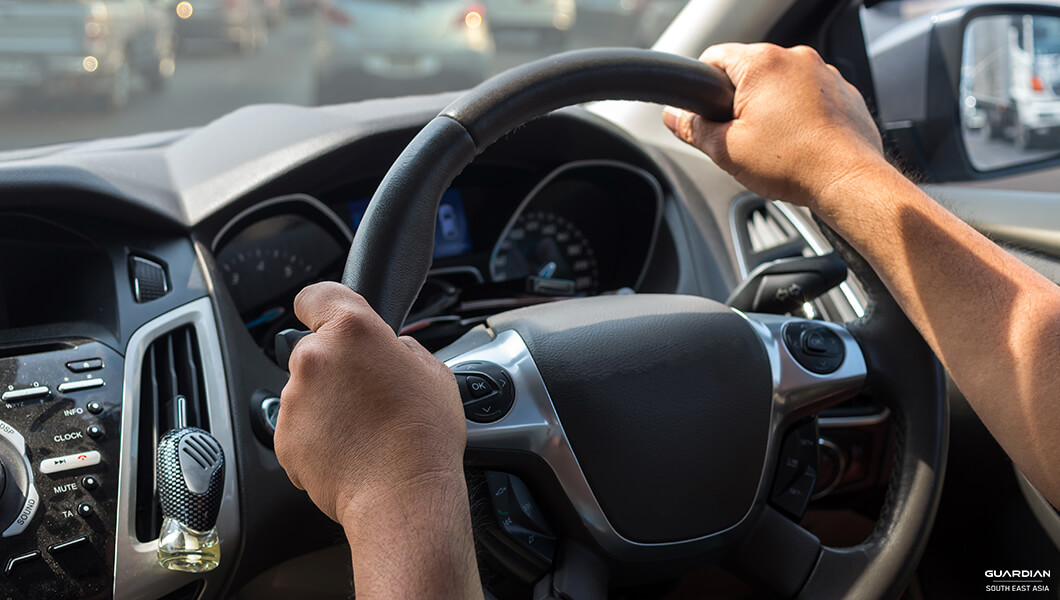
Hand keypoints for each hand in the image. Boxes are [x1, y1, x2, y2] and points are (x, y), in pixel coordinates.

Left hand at [273, 282, 466, 524]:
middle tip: (369, 393)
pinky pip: (298, 425)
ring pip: (306, 389)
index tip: (325, 316)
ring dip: (327, 402)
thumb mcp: (434, 372)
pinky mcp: (284, 436)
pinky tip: (349, 448)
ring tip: (363, 428)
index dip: (321, 306)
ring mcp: (294, 398)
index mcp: (353, 330)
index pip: (316, 295)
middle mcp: (315, 358)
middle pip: (314, 348)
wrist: (402, 495)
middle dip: (336, 366)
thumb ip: (402, 349)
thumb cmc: (424, 437)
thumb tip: (391, 351)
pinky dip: (317, 434)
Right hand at [663, 43, 887, 208]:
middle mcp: (796, 58)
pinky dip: (801, 113)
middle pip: (750, 71)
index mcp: (762, 63)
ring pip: (781, 84)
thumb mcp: (727, 150)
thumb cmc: (794, 164)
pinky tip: (799, 142)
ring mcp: (824, 72)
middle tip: (741, 137)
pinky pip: (810, 95)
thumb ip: (694, 128)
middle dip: (740, 101)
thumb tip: (674, 117)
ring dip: (772, 107)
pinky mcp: (844, 90)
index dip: (703, 86)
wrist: (847, 181)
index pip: (715, 57)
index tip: (705, 111)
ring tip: (775, 144)